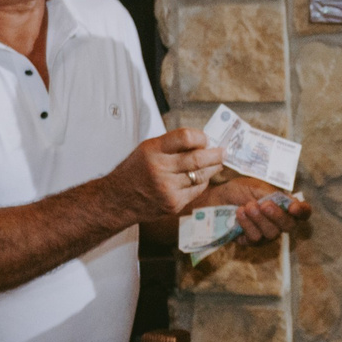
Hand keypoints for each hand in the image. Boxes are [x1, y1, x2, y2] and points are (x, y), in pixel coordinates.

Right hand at [108, 128, 223, 219]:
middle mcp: (160, 169)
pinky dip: (202, 182)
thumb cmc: (134, 171)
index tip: (205, 139)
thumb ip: (172, 145)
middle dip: (216, 154)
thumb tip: (202, 142)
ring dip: (213, 168)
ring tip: (217, 162)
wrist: (117, 200)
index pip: (185, 137)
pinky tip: (202, 177)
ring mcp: (168, 189)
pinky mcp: (173, 204)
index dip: (200, 137)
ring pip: (201, 176)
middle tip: (224, 151)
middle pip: (198, 159)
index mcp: (152, 150)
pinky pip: (197, 190)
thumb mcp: (147, 149)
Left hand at [193, 175, 310, 242]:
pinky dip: (247, 224)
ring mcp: (266, 233)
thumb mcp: (258, 186)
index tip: (294, 207)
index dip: (302, 212)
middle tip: (265, 205)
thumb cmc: (240, 190)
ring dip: (259, 218)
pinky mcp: (251, 242)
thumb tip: (291, 202)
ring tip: (247, 206)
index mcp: (284, 206)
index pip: (303, 213)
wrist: (217, 197)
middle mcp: (278, 222)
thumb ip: (274, 195)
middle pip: (289, 226)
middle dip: (277, 215)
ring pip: (272, 233)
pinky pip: (255, 237)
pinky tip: (239, 213)